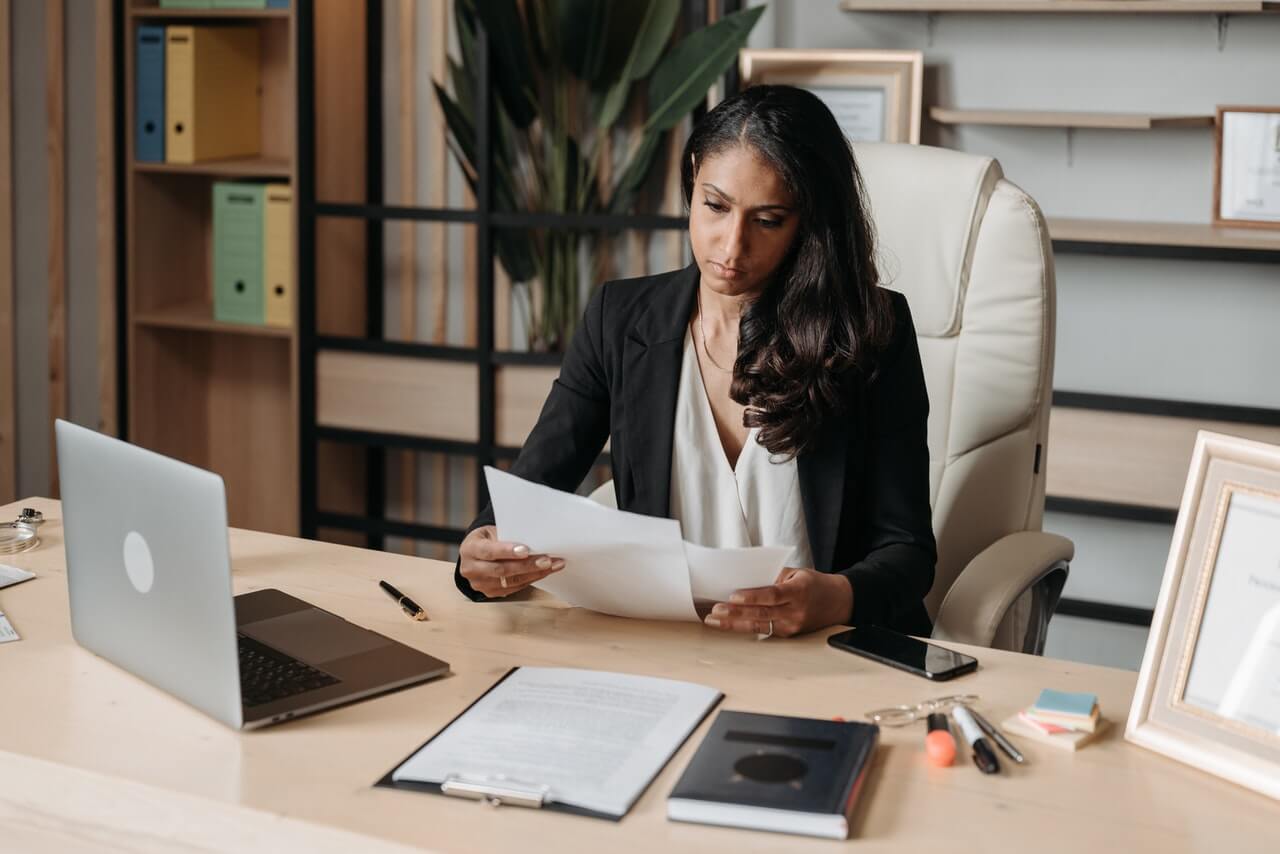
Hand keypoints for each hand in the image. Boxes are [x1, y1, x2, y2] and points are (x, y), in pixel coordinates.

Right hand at [459, 526, 563, 597]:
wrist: (476, 553)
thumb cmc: (488, 538)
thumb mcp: (492, 532)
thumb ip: (507, 537)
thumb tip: (535, 541)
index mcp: (470, 549)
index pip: (488, 551)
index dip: (507, 551)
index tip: (526, 550)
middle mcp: (471, 569)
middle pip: (502, 569)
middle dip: (527, 565)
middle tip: (547, 560)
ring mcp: (480, 584)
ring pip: (511, 581)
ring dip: (535, 573)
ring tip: (553, 565)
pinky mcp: (490, 593)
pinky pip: (515, 587)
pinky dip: (532, 579)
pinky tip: (545, 571)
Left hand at [704, 567, 852, 637]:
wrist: (838, 602)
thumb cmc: (814, 584)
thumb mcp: (796, 573)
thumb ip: (773, 577)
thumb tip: (745, 581)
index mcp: (798, 592)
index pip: (772, 595)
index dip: (752, 597)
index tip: (733, 596)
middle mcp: (796, 612)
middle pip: (762, 614)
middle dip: (736, 613)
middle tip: (716, 610)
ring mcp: (792, 626)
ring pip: (759, 626)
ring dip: (734, 623)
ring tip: (715, 620)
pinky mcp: (788, 635)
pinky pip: (764, 631)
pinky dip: (745, 626)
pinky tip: (729, 624)